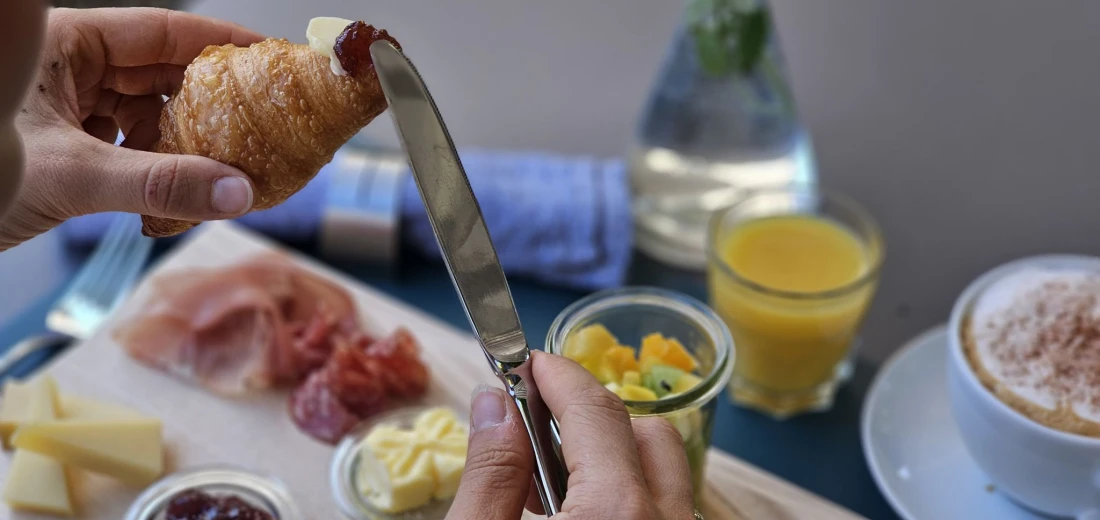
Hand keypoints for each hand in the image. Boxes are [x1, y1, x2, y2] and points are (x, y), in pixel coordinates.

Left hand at [0, 8, 263, 249]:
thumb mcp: (73, 176)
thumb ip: (159, 184)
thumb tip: (238, 192)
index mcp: (70, 45)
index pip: (163, 31)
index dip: (222, 44)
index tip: (271, 61)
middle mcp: (74, 70)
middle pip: (164, 74)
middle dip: (213, 102)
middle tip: (264, 123)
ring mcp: (72, 109)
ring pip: (150, 115)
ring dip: (188, 144)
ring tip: (227, 168)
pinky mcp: (69, 147)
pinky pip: (132, 148)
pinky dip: (159, 170)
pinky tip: (179, 194)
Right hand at [448, 351, 695, 519]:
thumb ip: (492, 475)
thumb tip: (495, 405)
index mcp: (617, 513)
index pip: (594, 410)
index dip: (556, 376)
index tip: (524, 363)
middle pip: (648, 436)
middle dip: (593, 417)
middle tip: (534, 427)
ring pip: (667, 481)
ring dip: (617, 464)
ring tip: (553, 488)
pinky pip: (666, 516)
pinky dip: (630, 506)